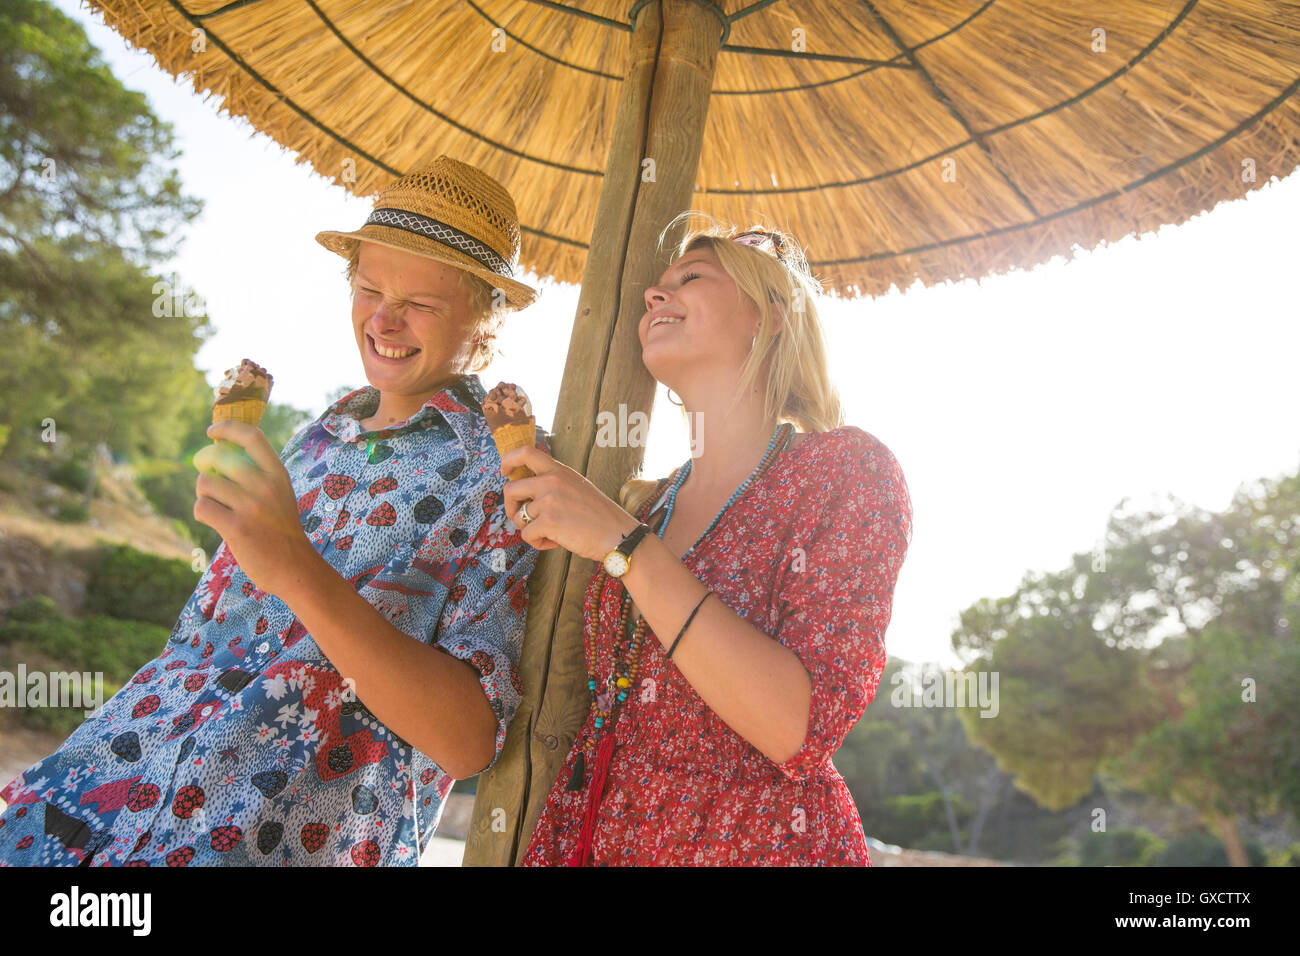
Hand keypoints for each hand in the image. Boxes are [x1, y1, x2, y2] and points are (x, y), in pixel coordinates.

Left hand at [193, 421, 315, 595]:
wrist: (295, 568)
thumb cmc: (281, 530)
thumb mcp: (279, 494)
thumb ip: (258, 474)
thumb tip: (218, 454)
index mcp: (278, 474)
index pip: (251, 437)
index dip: (227, 428)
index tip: (212, 431)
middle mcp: (265, 486)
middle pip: (218, 458)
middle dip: (205, 468)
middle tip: (211, 483)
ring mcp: (251, 506)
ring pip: (205, 483)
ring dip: (204, 494)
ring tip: (218, 507)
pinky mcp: (236, 527)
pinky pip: (202, 507)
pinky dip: (203, 513)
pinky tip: (216, 521)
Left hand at [499, 445, 639, 562]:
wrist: (618, 534)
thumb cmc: (599, 515)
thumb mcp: (576, 486)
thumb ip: (553, 483)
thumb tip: (525, 491)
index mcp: (558, 470)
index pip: (525, 452)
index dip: (508, 461)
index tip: (506, 473)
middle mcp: (551, 481)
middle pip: (510, 490)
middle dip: (511, 508)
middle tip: (522, 519)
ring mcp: (548, 501)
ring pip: (520, 518)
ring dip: (532, 530)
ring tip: (553, 533)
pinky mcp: (548, 522)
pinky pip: (527, 536)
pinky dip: (538, 543)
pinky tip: (556, 542)